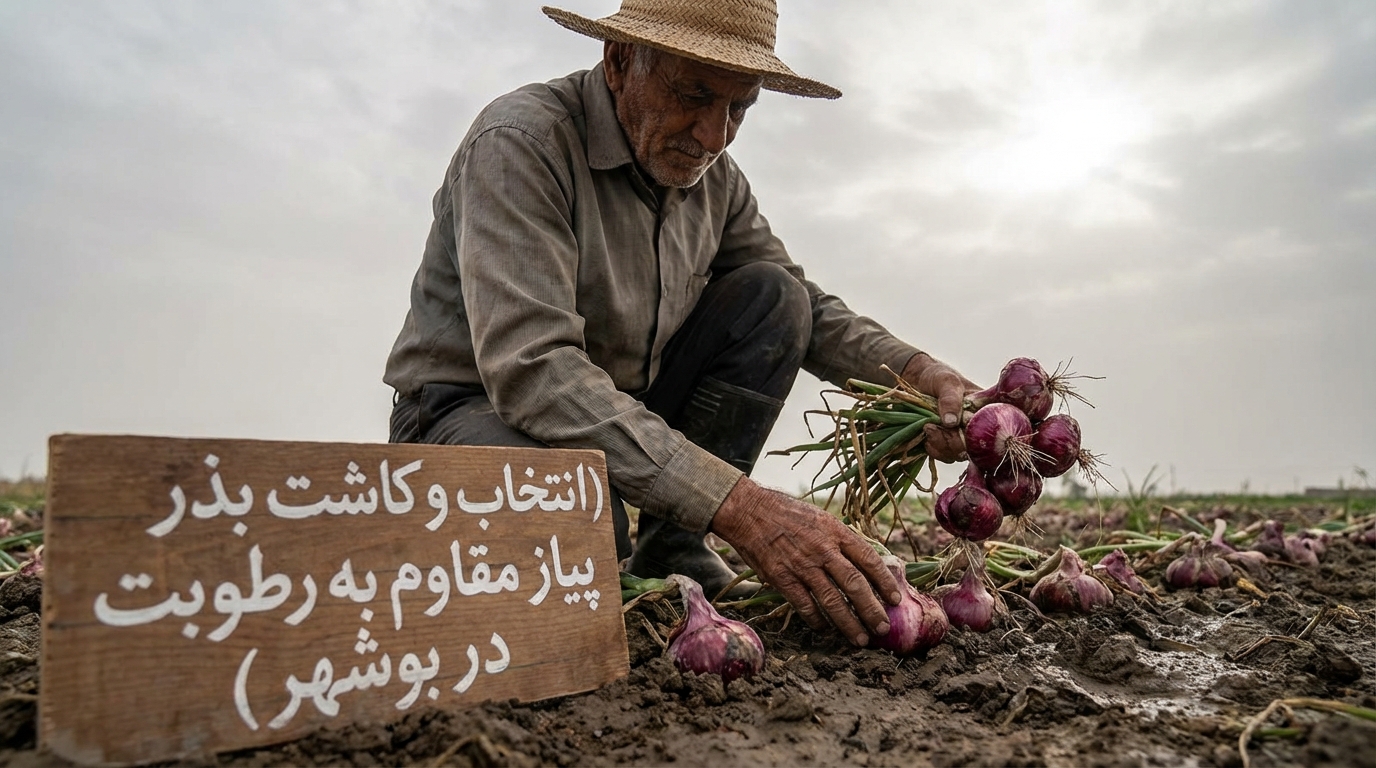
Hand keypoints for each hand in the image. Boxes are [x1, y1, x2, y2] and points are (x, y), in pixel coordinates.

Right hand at [709, 477, 900, 646]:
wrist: (750, 511)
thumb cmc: (788, 513)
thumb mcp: (821, 518)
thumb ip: (841, 540)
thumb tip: (866, 563)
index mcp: (836, 532)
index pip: (869, 560)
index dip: (885, 582)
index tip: (896, 599)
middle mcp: (823, 549)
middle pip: (855, 585)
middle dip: (872, 610)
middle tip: (883, 628)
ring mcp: (802, 565)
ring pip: (832, 601)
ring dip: (849, 623)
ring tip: (861, 639)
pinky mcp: (782, 578)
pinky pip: (804, 605)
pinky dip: (816, 620)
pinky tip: (824, 629)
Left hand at [901, 352, 981, 462]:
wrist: (916, 384)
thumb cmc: (937, 377)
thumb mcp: (945, 381)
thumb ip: (950, 398)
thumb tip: (951, 422)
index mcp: (988, 409)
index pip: (997, 428)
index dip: (985, 434)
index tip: (960, 427)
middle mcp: (979, 426)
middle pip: (976, 447)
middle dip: (953, 441)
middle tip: (931, 426)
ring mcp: (965, 437)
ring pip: (960, 454)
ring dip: (941, 445)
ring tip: (927, 427)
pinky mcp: (950, 445)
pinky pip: (947, 456)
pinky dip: (935, 449)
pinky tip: (926, 437)